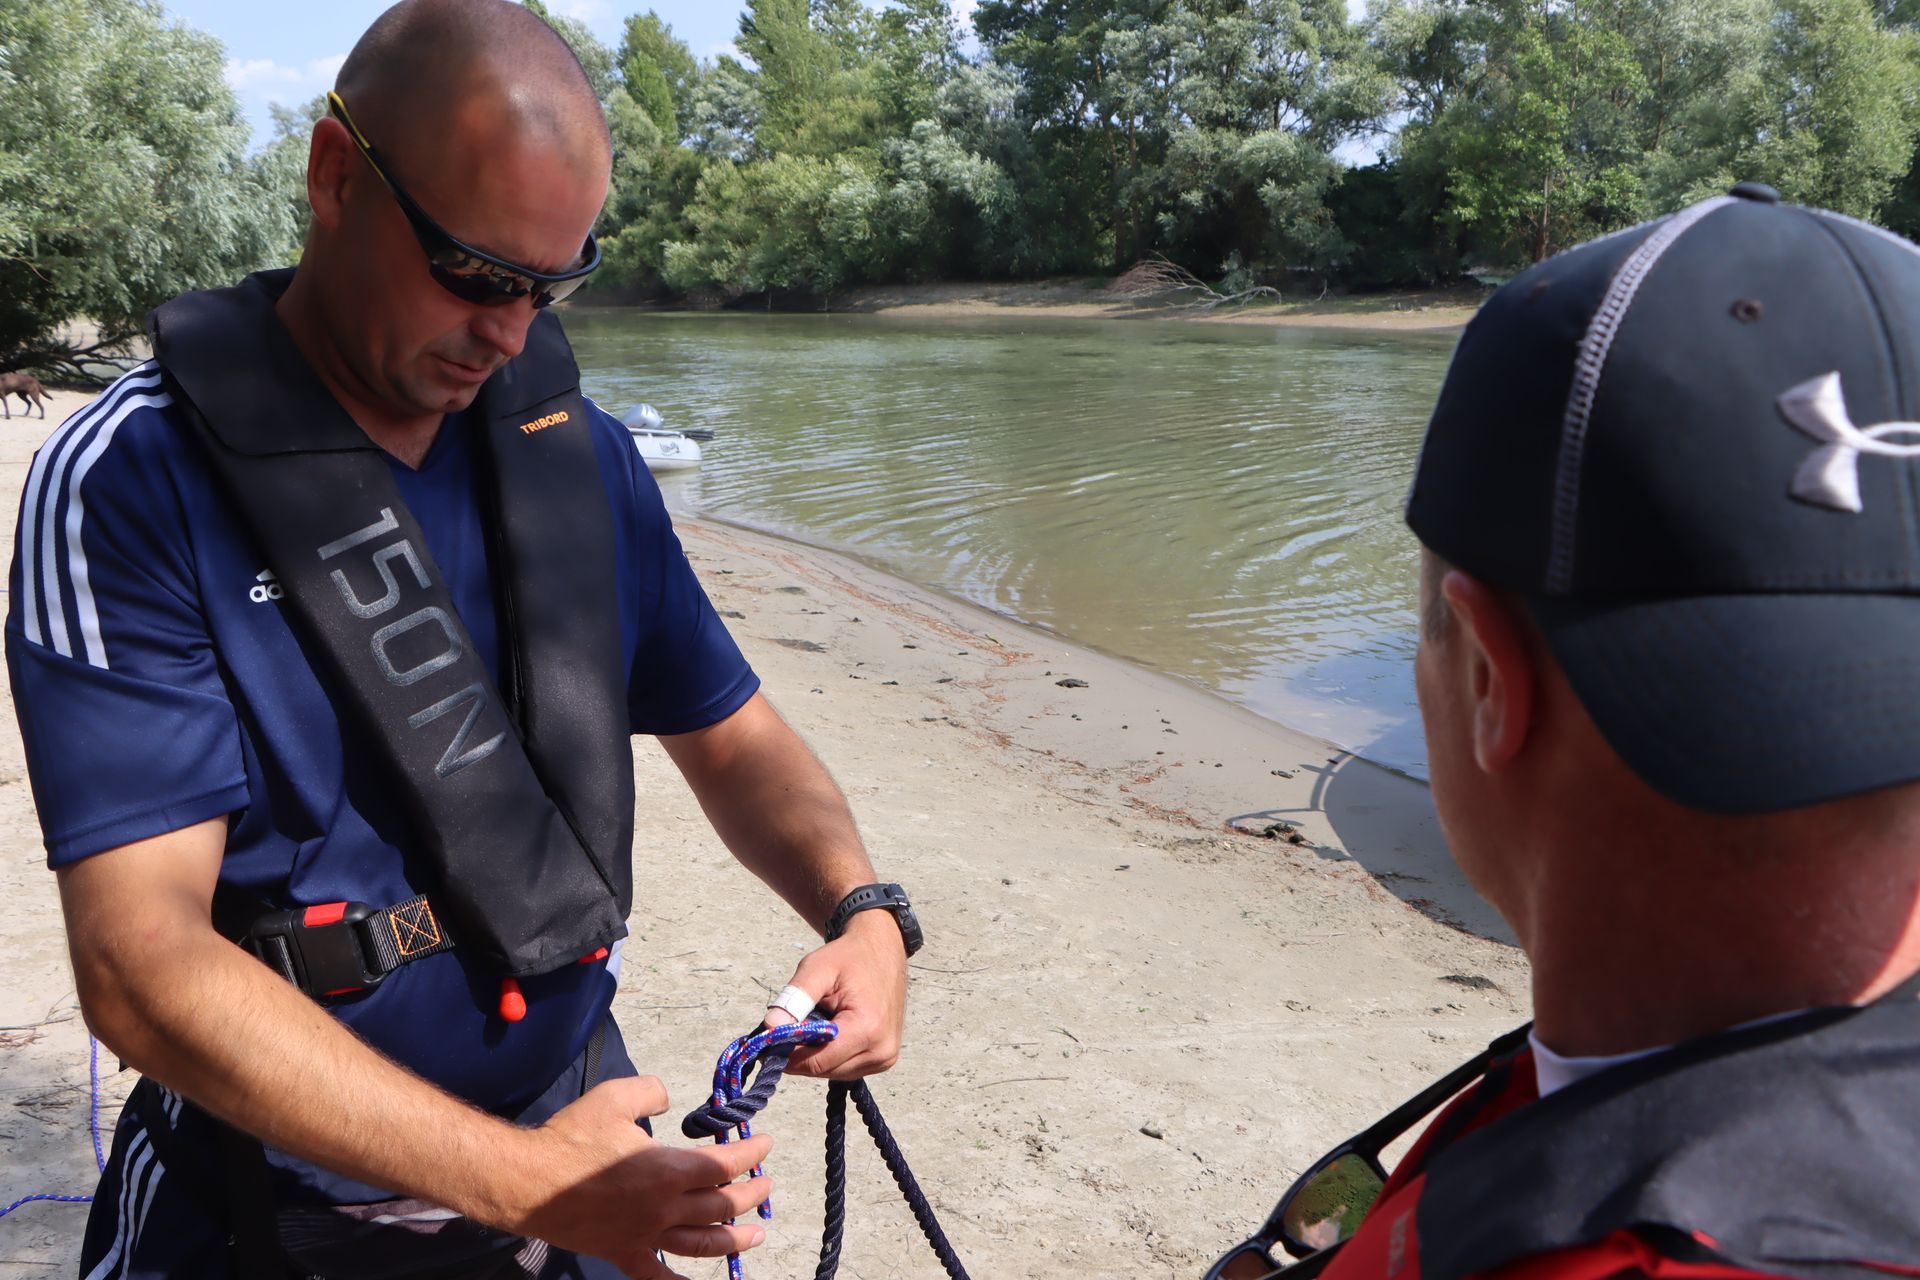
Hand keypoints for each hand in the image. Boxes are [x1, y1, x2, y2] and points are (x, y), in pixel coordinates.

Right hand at [511, 1075, 774, 1277]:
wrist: (527, 1182)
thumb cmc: (571, 1138)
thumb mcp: (616, 1097)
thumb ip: (652, 1093)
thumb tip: (667, 1101)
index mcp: (667, 1170)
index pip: (724, 1164)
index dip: (750, 1153)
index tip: (764, 1144)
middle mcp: (663, 1207)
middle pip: (721, 1205)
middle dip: (751, 1194)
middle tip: (767, 1185)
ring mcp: (644, 1235)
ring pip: (701, 1242)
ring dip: (734, 1238)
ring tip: (757, 1234)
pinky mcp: (622, 1252)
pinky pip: (656, 1273)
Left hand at [762, 909, 907, 1078]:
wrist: (882, 950)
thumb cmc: (849, 957)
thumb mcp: (817, 969)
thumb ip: (793, 1000)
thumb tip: (769, 1028)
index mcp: (868, 1028)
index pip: (816, 1060)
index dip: (786, 1055)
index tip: (763, 1044)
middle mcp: (881, 1050)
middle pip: (823, 1069)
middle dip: (798, 1054)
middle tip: (782, 1029)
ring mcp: (885, 1058)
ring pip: (832, 1072)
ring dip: (813, 1055)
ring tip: (810, 1023)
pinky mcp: (884, 1059)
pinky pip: (845, 1068)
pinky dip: (828, 1054)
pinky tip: (827, 1030)